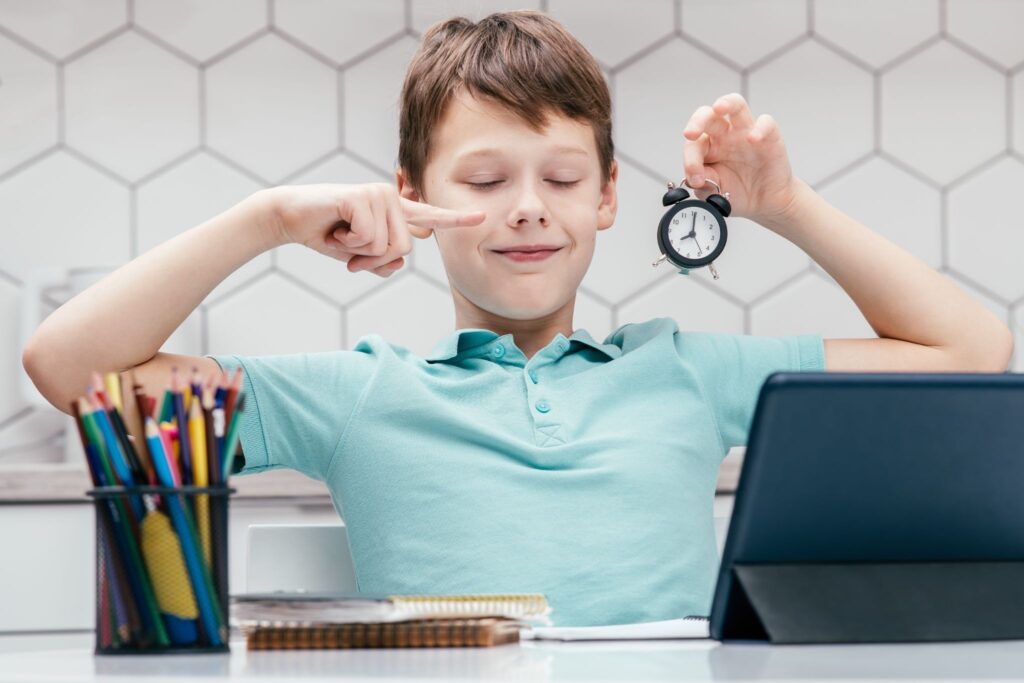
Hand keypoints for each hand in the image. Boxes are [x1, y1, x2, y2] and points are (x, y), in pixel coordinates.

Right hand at [262, 183, 485, 276]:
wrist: (290, 218)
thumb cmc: (326, 235)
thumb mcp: (359, 257)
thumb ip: (382, 262)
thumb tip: (397, 261)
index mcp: (394, 211)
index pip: (429, 218)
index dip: (455, 220)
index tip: (480, 218)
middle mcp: (390, 198)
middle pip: (404, 248)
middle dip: (374, 258)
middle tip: (350, 246)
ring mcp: (378, 194)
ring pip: (387, 245)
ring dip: (359, 251)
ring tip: (342, 234)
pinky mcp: (362, 196)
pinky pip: (368, 237)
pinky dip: (348, 242)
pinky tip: (336, 229)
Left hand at [682, 93, 801, 228]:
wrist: (764, 204)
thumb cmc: (736, 192)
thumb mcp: (713, 192)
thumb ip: (702, 183)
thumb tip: (695, 178)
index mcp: (708, 147)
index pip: (694, 143)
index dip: (691, 159)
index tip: (696, 179)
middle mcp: (725, 135)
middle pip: (708, 115)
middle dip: (697, 121)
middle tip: (690, 134)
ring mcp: (746, 133)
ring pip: (736, 106)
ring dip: (726, 103)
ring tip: (718, 107)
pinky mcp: (770, 137)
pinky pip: (766, 123)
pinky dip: (760, 128)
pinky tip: (753, 139)